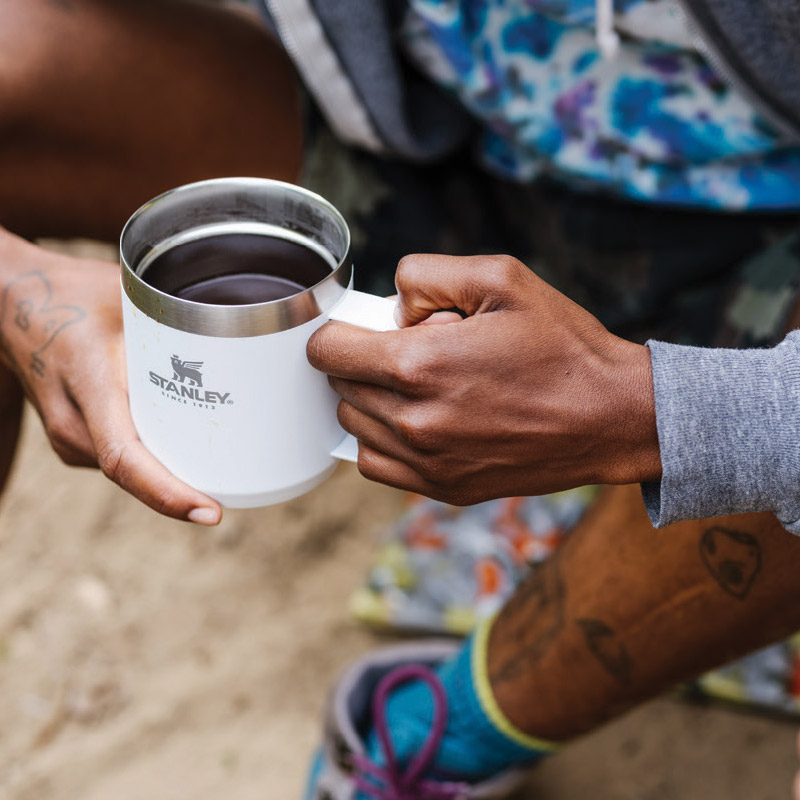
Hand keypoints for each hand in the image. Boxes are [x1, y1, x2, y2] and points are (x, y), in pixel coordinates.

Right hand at [0, 231, 220, 523]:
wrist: (12, 304)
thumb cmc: (75, 294)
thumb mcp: (125, 295)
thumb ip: (175, 317)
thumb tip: (239, 330)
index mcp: (87, 380)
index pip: (124, 455)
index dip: (167, 492)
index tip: (210, 512)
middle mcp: (70, 419)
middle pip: (131, 474)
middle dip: (183, 493)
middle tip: (239, 495)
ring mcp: (66, 434)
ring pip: (126, 472)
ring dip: (169, 480)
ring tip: (220, 478)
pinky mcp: (71, 438)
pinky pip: (120, 460)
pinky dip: (152, 463)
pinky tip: (183, 453)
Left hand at [308, 254, 660, 503]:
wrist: (611, 416)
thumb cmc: (561, 345)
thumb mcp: (500, 277)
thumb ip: (425, 275)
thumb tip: (389, 307)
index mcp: (420, 364)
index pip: (328, 350)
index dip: (337, 331)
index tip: (358, 327)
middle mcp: (415, 420)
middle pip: (339, 387)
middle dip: (360, 361)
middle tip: (409, 348)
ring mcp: (428, 461)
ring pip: (354, 426)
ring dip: (370, 399)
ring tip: (418, 383)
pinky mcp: (443, 488)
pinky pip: (376, 464)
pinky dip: (382, 439)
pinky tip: (416, 419)